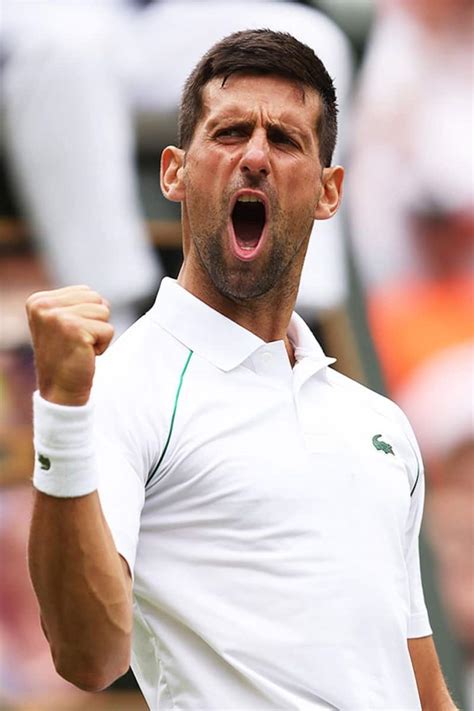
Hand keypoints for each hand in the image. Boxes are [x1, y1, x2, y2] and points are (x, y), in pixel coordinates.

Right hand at [26, 286, 113, 405]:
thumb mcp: (62, 324)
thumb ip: (77, 305)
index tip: (70, 334)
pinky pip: (109, 329)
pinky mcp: (74, 330)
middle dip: (95, 322)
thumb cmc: (66, 357)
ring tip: (81, 347)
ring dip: (99, 333)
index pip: (86, 291)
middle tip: (78, 342)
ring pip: (104, 312)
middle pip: (96, 298)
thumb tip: (104, 301)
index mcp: (38, 301)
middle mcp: (44, 306)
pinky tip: (86, 355)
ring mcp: (57, 317)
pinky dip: (103, 345)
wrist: (60, 391)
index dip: (87, 315)